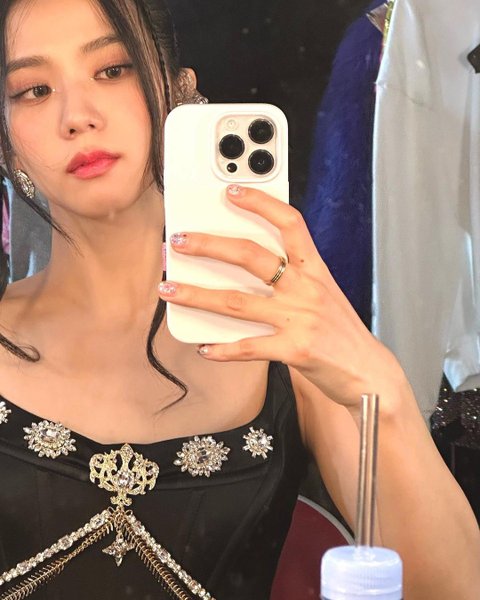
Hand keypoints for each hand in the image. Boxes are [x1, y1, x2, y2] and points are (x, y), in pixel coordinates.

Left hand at [158, 185, 403, 408]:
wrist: (368, 371)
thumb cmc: (341, 332)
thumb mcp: (324, 294)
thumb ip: (293, 278)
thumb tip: (245, 270)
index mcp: (315, 269)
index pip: (290, 223)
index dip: (261, 203)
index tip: (232, 191)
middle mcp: (306, 289)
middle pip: (251, 256)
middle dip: (209, 246)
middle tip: (179, 240)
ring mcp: (300, 319)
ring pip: (237, 302)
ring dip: (197, 295)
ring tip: (169, 289)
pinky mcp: (294, 350)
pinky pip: (248, 347)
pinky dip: (223, 349)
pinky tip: (204, 348)